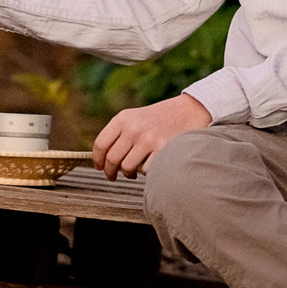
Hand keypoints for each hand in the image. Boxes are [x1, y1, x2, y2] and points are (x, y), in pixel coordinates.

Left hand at [91, 94, 211, 178]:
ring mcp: (148, 138)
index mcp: (123, 118)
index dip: (98, 160)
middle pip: (112, 159)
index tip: (100, 168)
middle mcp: (133, 128)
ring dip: (128, 174)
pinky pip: (146, 170)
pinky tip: (150, 166)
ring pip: (127, 167)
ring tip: (132, 173)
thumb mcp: (135, 118)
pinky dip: (146, 172)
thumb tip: (102, 160)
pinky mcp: (163, 149)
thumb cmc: (159, 119)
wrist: (189, 110)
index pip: (101, 144)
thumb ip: (119, 134)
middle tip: (113, 177)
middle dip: (110, 172)